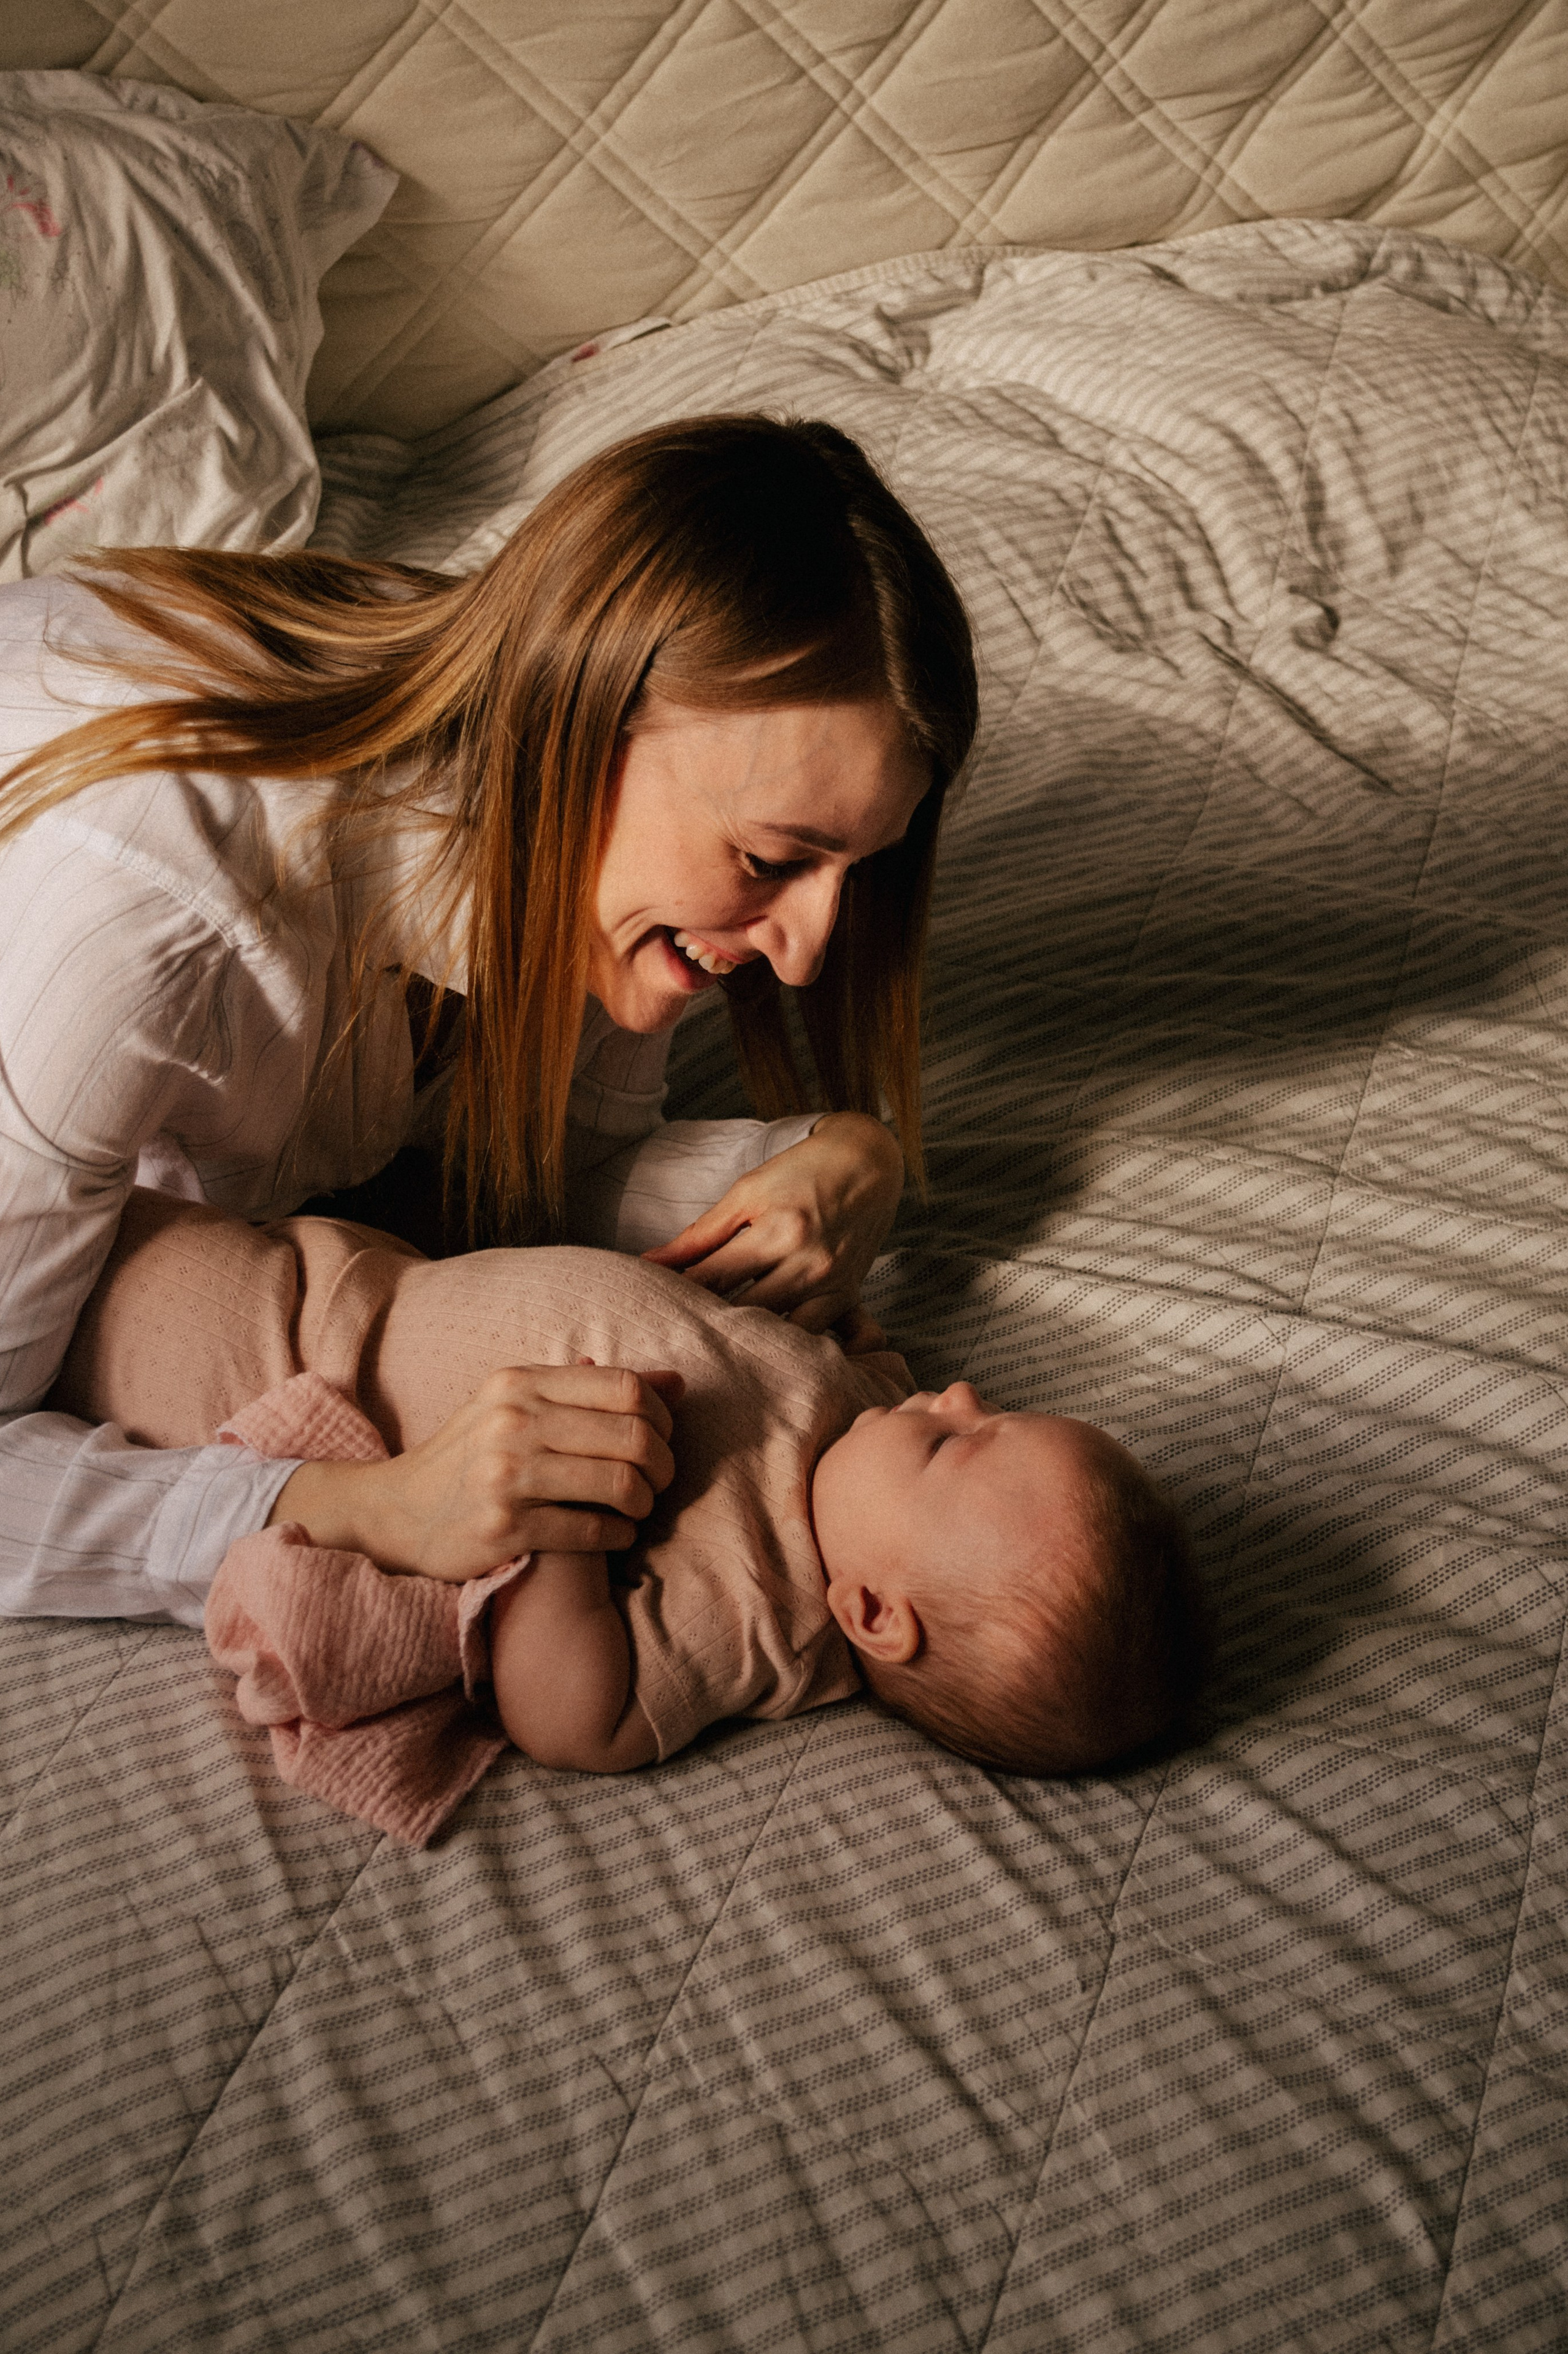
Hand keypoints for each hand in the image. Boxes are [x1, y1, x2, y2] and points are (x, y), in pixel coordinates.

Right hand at [267, 1362, 681, 1579]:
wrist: (396, 1512)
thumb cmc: (473, 1455)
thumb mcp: (519, 1405)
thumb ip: (592, 1391)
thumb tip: (676, 1381)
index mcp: (521, 1382)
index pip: (626, 1386)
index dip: (660, 1416)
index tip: (660, 1439)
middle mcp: (514, 1421)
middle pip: (632, 1435)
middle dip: (662, 1464)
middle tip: (659, 1482)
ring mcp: (507, 1475)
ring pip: (619, 1484)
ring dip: (644, 1503)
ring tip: (639, 1510)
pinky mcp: (505, 1527)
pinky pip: (593, 1530)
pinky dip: (619, 1536)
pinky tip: (616, 1535)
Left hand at [641, 1112, 902, 1333]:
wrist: (866, 1164)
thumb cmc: (801, 1172)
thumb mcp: (747, 1191)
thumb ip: (701, 1233)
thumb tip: (651, 1262)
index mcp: (779, 1231)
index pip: (714, 1278)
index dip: (678, 1294)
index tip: (652, 1305)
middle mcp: (808, 1265)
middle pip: (744, 1313)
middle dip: (707, 1323)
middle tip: (674, 1333)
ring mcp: (831, 1287)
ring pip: (779, 1335)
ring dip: (746, 1342)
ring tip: (714, 1348)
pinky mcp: (848, 1298)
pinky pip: (816, 1338)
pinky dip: (789, 1347)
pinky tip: (763, 1355)